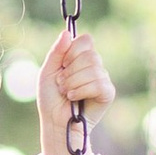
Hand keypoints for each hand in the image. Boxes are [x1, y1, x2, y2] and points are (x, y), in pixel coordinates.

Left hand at [36, 25, 113, 154]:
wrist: (55, 121)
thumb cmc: (51, 98)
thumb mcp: (47, 72)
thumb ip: (56, 52)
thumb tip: (66, 32)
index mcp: (80, 58)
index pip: (86, 40)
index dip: (72, 51)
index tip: (62, 65)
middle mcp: (94, 66)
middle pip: (90, 55)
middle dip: (70, 71)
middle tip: (61, 83)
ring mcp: (103, 79)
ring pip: (94, 69)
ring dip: (73, 82)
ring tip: (67, 92)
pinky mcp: (107, 93)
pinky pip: (99, 83)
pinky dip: (82, 91)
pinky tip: (75, 98)